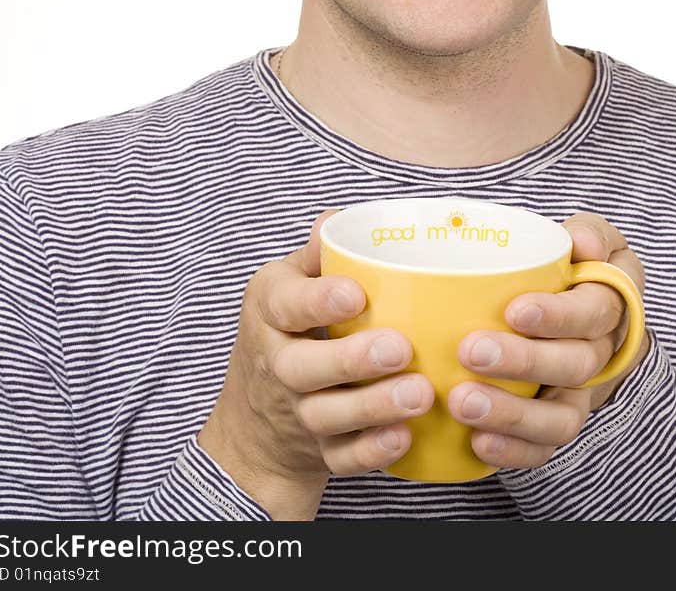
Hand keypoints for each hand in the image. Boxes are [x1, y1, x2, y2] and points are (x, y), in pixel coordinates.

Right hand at [198, 210, 433, 518]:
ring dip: (373, 407)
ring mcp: (296, 413)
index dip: (318, 301)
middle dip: (352, 360)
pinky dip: (372, 452)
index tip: (358, 294)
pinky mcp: (318, 450)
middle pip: (303, 367)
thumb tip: (338, 217)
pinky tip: (406, 436)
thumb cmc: (287, 332)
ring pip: (326, 416)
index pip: (284, 305)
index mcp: (269, 313)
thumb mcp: (288, 287)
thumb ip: (317, 256)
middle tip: (401, 348)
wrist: (255, 421)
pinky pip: (341, 458)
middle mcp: (278, 364)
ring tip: (421, 393)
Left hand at [447, 212, 648, 469]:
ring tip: (463, 403)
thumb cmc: (567, 269)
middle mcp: (600, 353)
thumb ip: (587, 233)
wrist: (568, 311)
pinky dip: (512, 451)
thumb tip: (581, 244)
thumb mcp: (587, 239)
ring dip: (513, 414)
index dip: (559, 315)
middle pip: (576, 366)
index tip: (514, 311)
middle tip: (472, 352)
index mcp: (610, 302)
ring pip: (562, 418)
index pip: (596, 312)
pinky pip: (543, 450)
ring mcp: (578, 394)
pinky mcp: (553, 423)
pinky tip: (477, 442)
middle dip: (524, 362)